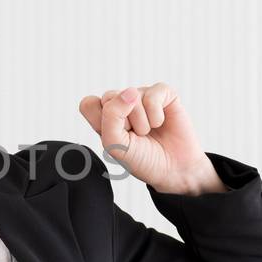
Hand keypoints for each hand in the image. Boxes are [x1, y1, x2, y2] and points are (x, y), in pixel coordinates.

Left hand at [78, 83, 220, 193]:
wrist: (173, 170)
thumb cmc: (142, 159)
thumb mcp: (116, 145)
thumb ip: (111, 116)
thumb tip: (130, 92)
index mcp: (105, 116)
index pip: (89, 103)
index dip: (101, 120)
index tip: (116, 136)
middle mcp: (122, 103)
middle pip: (109, 97)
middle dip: (123, 123)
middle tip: (135, 136)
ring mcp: (142, 96)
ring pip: (132, 95)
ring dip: (142, 122)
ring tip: (149, 131)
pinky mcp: (163, 94)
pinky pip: (154, 94)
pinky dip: (157, 114)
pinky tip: (160, 123)